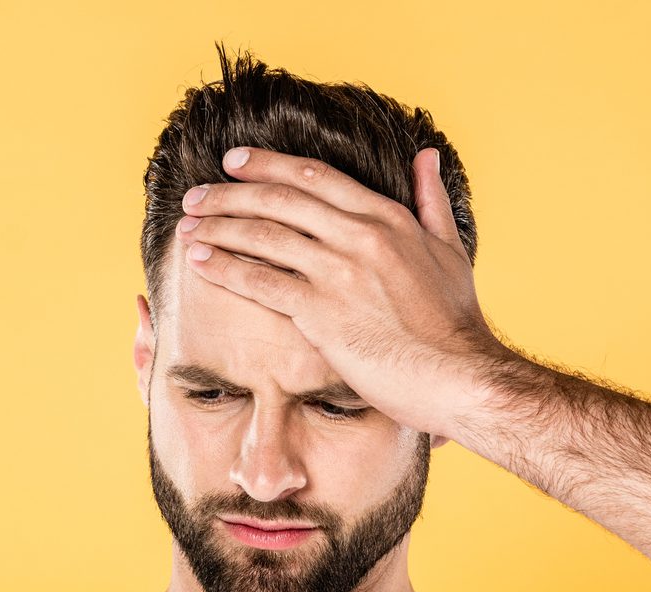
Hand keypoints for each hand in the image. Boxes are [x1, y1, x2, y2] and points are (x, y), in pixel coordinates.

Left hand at [177, 144, 512, 442]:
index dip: (269, 166)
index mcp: (388, 218)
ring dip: (220, 226)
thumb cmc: (456, 324)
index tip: (235, 162)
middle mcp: (360, 236)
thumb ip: (431, 201)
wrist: (461, 376)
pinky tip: (202, 262)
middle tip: (197, 196)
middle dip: (231, 193)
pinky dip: (227, 267)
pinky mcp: (324, 312)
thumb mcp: (450, 249)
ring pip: (265, 235)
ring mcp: (340, 272)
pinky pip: (263, 281)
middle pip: (281, 199)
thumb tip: (426, 155)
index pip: (316, 178)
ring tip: (188, 227)